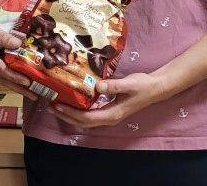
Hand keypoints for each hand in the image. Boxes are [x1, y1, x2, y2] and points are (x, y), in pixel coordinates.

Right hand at [0, 23, 37, 100]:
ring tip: (31, 94)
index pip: (1, 69)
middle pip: (4, 79)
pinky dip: (11, 80)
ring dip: (16, 87)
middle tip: (34, 96)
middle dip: (19, 88)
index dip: (14, 76)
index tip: (26, 82)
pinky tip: (21, 83)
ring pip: (2, 79)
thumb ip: (1, 36)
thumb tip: (18, 44)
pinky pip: (1, 74)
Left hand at [47, 72, 167, 127]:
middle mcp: (109, 118)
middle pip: (83, 122)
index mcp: (112, 114)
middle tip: (50, 105)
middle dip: (66, 115)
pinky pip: (91, 113)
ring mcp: (109, 115)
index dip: (71, 113)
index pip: (87, 117)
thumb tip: (97, 86)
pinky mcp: (109, 109)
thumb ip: (114, 85)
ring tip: (56, 104)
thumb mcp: (129, 83)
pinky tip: (72, 100)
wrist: (155, 87)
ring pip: (86, 119)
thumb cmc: (142, 85)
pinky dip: (79, 109)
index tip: (57, 105)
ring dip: (71, 114)